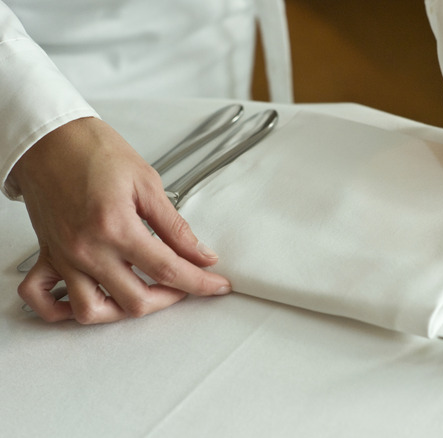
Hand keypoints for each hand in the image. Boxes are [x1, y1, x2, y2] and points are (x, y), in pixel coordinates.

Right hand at [9, 117, 231, 323]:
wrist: (49, 138)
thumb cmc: (93, 150)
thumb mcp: (147, 183)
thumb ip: (175, 226)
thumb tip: (200, 253)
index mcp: (115, 227)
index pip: (167, 270)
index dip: (199, 283)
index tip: (217, 285)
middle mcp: (87, 249)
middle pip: (135, 300)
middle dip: (170, 299)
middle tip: (187, 285)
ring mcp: (64, 257)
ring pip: (91, 311)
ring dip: (122, 312)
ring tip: (145, 294)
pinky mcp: (47, 255)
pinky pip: (41, 298)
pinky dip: (62, 310)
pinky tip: (90, 299)